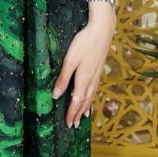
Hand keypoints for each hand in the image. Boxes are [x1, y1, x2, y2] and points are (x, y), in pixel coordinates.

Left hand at [51, 6, 115, 127]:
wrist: (102, 31)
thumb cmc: (84, 43)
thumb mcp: (70, 60)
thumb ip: (63, 78)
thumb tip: (56, 95)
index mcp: (83, 79)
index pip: (76, 101)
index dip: (72, 113)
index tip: (67, 124)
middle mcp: (91, 80)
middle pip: (84, 101)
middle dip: (78, 113)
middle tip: (73, 125)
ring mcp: (97, 75)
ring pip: (91, 96)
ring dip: (85, 107)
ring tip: (82, 117)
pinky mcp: (99, 69)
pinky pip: (95, 89)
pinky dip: (91, 98)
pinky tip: (90, 97)